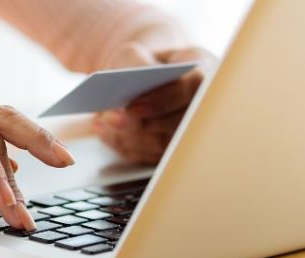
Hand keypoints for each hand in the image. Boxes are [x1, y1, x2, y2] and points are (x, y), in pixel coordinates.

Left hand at [92, 45, 214, 163]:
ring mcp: (189, 130)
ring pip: (162, 144)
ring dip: (129, 137)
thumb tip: (133, 95)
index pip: (192, 87)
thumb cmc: (140, 63)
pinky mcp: (172, 150)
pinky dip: (125, 146)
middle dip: (140, 124)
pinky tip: (105, 133)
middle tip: (111, 119)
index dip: (163, 100)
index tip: (132, 107)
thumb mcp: (133, 54)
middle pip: (178, 123)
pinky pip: (150, 156)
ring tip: (102, 123)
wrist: (141, 77)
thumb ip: (135, 66)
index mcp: (201, 72)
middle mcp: (201, 104)